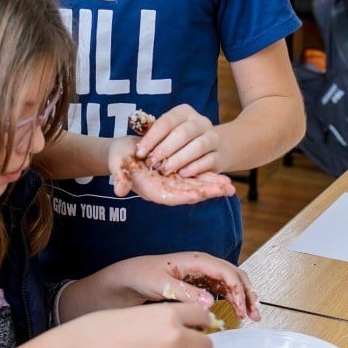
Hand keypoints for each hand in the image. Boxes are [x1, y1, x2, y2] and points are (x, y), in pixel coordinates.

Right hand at [74, 302, 213, 347]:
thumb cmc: (106, 328)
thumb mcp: (141, 313)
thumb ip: (166, 319)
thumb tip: (186, 328)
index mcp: (170, 314)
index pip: (203, 316)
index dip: (200, 322)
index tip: (196, 325)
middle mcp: (175, 337)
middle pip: (207, 345)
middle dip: (198, 346)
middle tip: (185, 344)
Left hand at [97, 252, 260, 321]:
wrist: (130, 277)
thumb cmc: (143, 275)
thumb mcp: (162, 284)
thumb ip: (185, 292)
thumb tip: (211, 302)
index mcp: (196, 260)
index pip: (225, 271)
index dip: (237, 290)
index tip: (242, 309)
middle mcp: (203, 264)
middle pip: (234, 274)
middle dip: (247, 293)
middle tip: (254, 314)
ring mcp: (203, 273)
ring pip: (231, 282)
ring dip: (243, 297)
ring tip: (251, 316)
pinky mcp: (200, 283)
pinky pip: (223, 289)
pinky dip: (233, 299)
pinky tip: (237, 312)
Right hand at [108, 135, 233, 201]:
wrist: (124, 151)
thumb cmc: (118, 158)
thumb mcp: (117, 164)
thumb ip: (120, 177)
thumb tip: (119, 190)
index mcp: (151, 190)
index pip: (170, 196)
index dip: (184, 195)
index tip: (198, 194)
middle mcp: (165, 189)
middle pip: (188, 193)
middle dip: (206, 192)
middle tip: (225, 190)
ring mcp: (174, 182)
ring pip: (196, 186)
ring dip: (212, 187)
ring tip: (230, 187)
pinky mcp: (179, 173)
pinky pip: (196, 177)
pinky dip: (209, 177)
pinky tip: (224, 178)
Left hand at [133, 104, 224, 177]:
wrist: (214, 147)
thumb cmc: (182, 140)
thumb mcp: (169, 132)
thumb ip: (155, 133)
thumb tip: (135, 134)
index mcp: (184, 113)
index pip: (166, 122)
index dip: (152, 137)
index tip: (140, 152)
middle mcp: (200, 122)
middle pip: (183, 133)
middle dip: (166, 148)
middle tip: (153, 163)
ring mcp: (212, 137)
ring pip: (198, 145)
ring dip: (180, 158)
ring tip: (167, 169)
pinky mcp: (220, 154)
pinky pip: (209, 160)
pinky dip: (196, 167)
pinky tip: (183, 174)